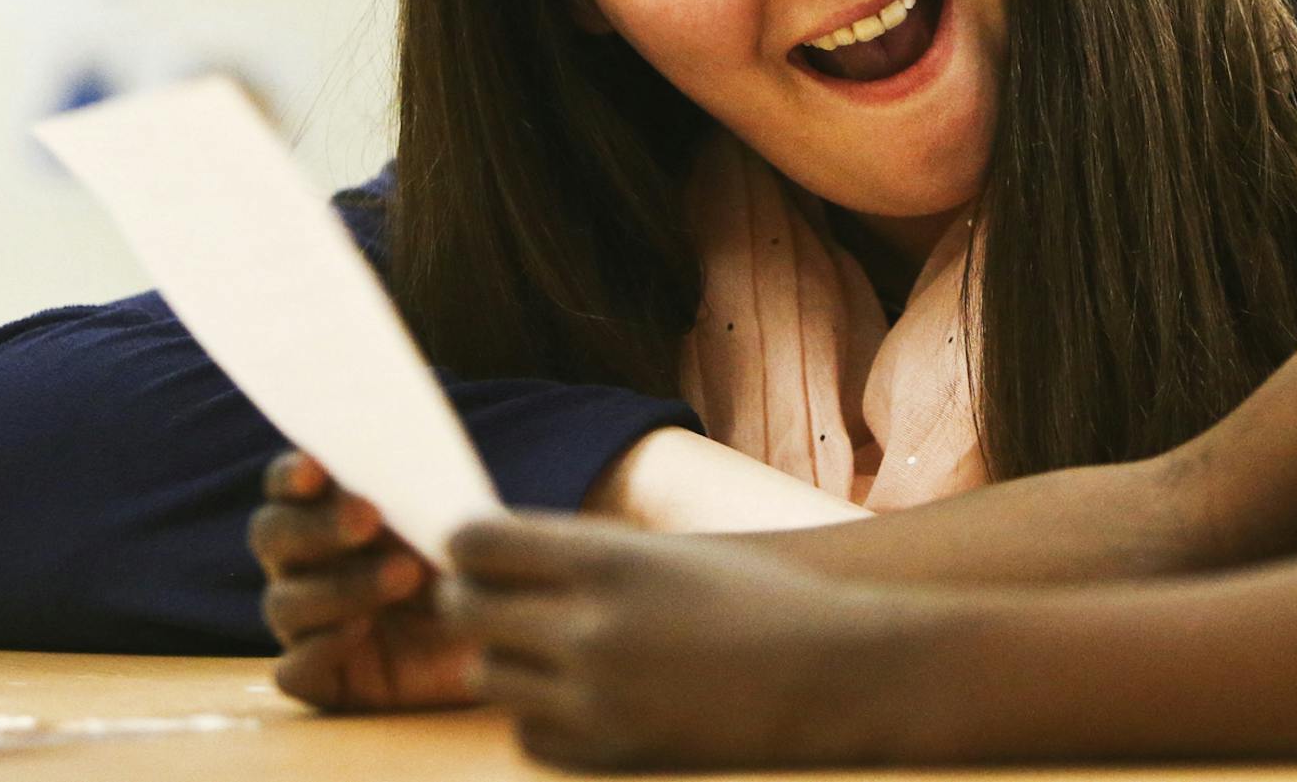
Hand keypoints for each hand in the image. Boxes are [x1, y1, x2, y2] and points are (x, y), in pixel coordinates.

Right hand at [250, 452, 479, 710]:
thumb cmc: (471, 569)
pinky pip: (293, 669)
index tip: (317, 470)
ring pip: (284, 601)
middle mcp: (306, 564)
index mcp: (330, 511)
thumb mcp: (460, 530)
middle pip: (272, 534)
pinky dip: (320, 648)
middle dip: (316, 525)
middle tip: (369, 516)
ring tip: (405, 575)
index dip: (293, 475)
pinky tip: (359, 631)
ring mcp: (305, 623)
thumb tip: (416, 471)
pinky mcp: (317, 678)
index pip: (289, 483)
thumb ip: (431, 500)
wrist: (493, 643)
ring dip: (340, 584)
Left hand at [444, 513, 940, 770]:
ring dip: (505, 657)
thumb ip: (581, 555)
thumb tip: (490, 553)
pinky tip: (579, 693)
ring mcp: (594, 696)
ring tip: (544, 646)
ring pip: (486, 674)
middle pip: (465, 609)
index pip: (477, 543)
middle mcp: (591, 627)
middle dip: (469, 599)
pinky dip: (540, 713)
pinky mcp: (605, 753)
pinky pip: (526, 732)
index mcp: (609, 560)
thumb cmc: (756, 599)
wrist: (831, 676)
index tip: (474, 549)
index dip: (466, 543)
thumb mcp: (668, 554)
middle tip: (486, 596)